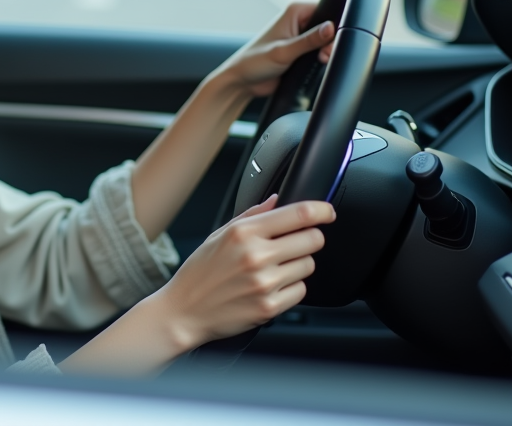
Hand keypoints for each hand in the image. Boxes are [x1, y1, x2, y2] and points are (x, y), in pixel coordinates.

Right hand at [156, 195, 334, 350]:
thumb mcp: (219, 235)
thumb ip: (251, 215)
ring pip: (309, 265)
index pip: (298, 214)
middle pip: (313, 239)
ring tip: (275, 269)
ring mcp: (265, 283)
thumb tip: (277, 200)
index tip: (327, 212)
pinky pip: (301, 291)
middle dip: (309, 238)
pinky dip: (291, 287)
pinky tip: (271, 287)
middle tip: (295, 243)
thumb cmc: (200, 272)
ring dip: (298, 264)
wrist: (184, 311)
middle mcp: (256, 256)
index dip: (321, 210)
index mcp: (244, 233)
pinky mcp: (270, 307)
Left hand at [214, 2, 335, 97]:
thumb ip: (308, 40)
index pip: (327, 8)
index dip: (335, 24)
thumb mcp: (284, 51)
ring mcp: (302, 35)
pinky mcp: (303, 50)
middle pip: (331, 25)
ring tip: (320, 60)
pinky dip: (324, 57)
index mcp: (295, 11)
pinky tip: (319, 64)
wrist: (244, 81)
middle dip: (332, 41)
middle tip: (324, 55)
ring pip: (328, 39)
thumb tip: (330, 28)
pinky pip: (322, 50)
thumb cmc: (255, 62)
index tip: (331, 40)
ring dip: (328, 50)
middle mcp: (300, 20)